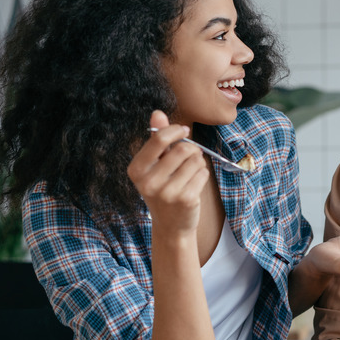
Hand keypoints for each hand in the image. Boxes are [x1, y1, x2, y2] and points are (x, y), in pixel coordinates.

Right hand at [127, 110, 208, 233]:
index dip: (175, 131)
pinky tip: (194, 184)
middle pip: (182, 149)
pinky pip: (203, 173)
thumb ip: (157, 140)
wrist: (171, 225)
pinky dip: (203, 174)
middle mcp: (148, 182)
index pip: (158, 140)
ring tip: (190, 172)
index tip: (184, 130)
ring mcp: (167, 193)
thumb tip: (157, 113)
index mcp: (136, 170)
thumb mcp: (155, 166)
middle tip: (191, 157)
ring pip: (195, 160)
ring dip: (198, 162)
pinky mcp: (185, 199)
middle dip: (191, 149)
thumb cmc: (163, 189)